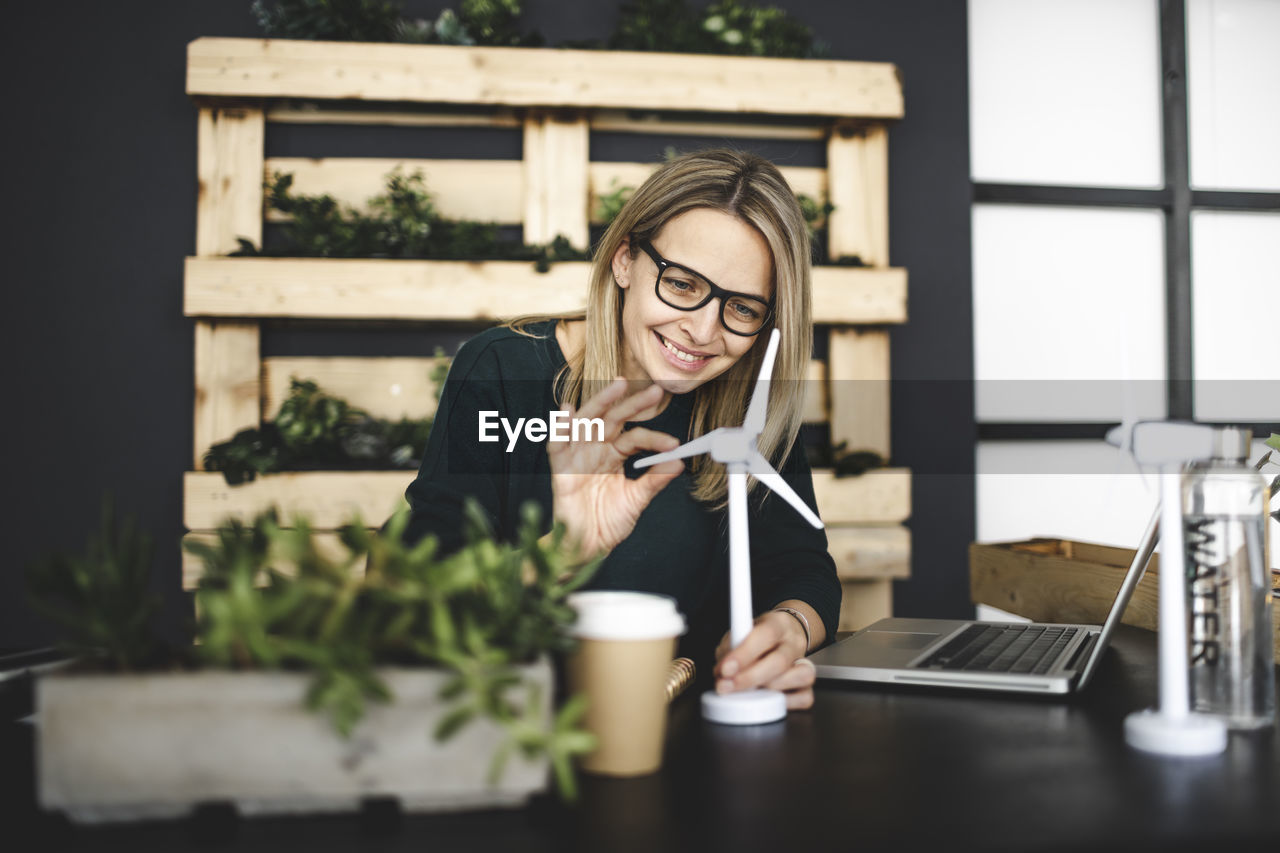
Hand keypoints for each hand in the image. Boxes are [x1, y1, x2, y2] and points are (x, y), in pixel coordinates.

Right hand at [545, 378, 684, 560]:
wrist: (586, 547)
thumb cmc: (607, 523)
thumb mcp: (636, 500)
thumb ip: (654, 480)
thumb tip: (678, 462)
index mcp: (614, 456)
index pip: (634, 437)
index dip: (654, 438)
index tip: (673, 445)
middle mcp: (596, 450)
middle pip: (614, 419)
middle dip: (633, 404)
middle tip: (654, 391)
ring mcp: (578, 456)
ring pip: (588, 421)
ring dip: (601, 402)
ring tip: (618, 386)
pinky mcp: (561, 469)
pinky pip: (557, 444)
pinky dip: (560, 427)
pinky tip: (568, 411)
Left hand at [714, 611, 815, 709]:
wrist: (784, 636)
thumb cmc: (757, 637)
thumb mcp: (739, 632)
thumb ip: (730, 648)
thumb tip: (721, 673)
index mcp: (778, 623)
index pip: (765, 634)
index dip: (744, 654)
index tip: (725, 669)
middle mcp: (795, 642)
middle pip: (780, 661)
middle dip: (749, 678)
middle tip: (726, 686)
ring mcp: (806, 662)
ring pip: (801, 677)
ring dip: (769, 690)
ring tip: (748, 693)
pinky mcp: (809, 684)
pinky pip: (806, 698)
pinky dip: (786, 704)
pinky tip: (768, 700)